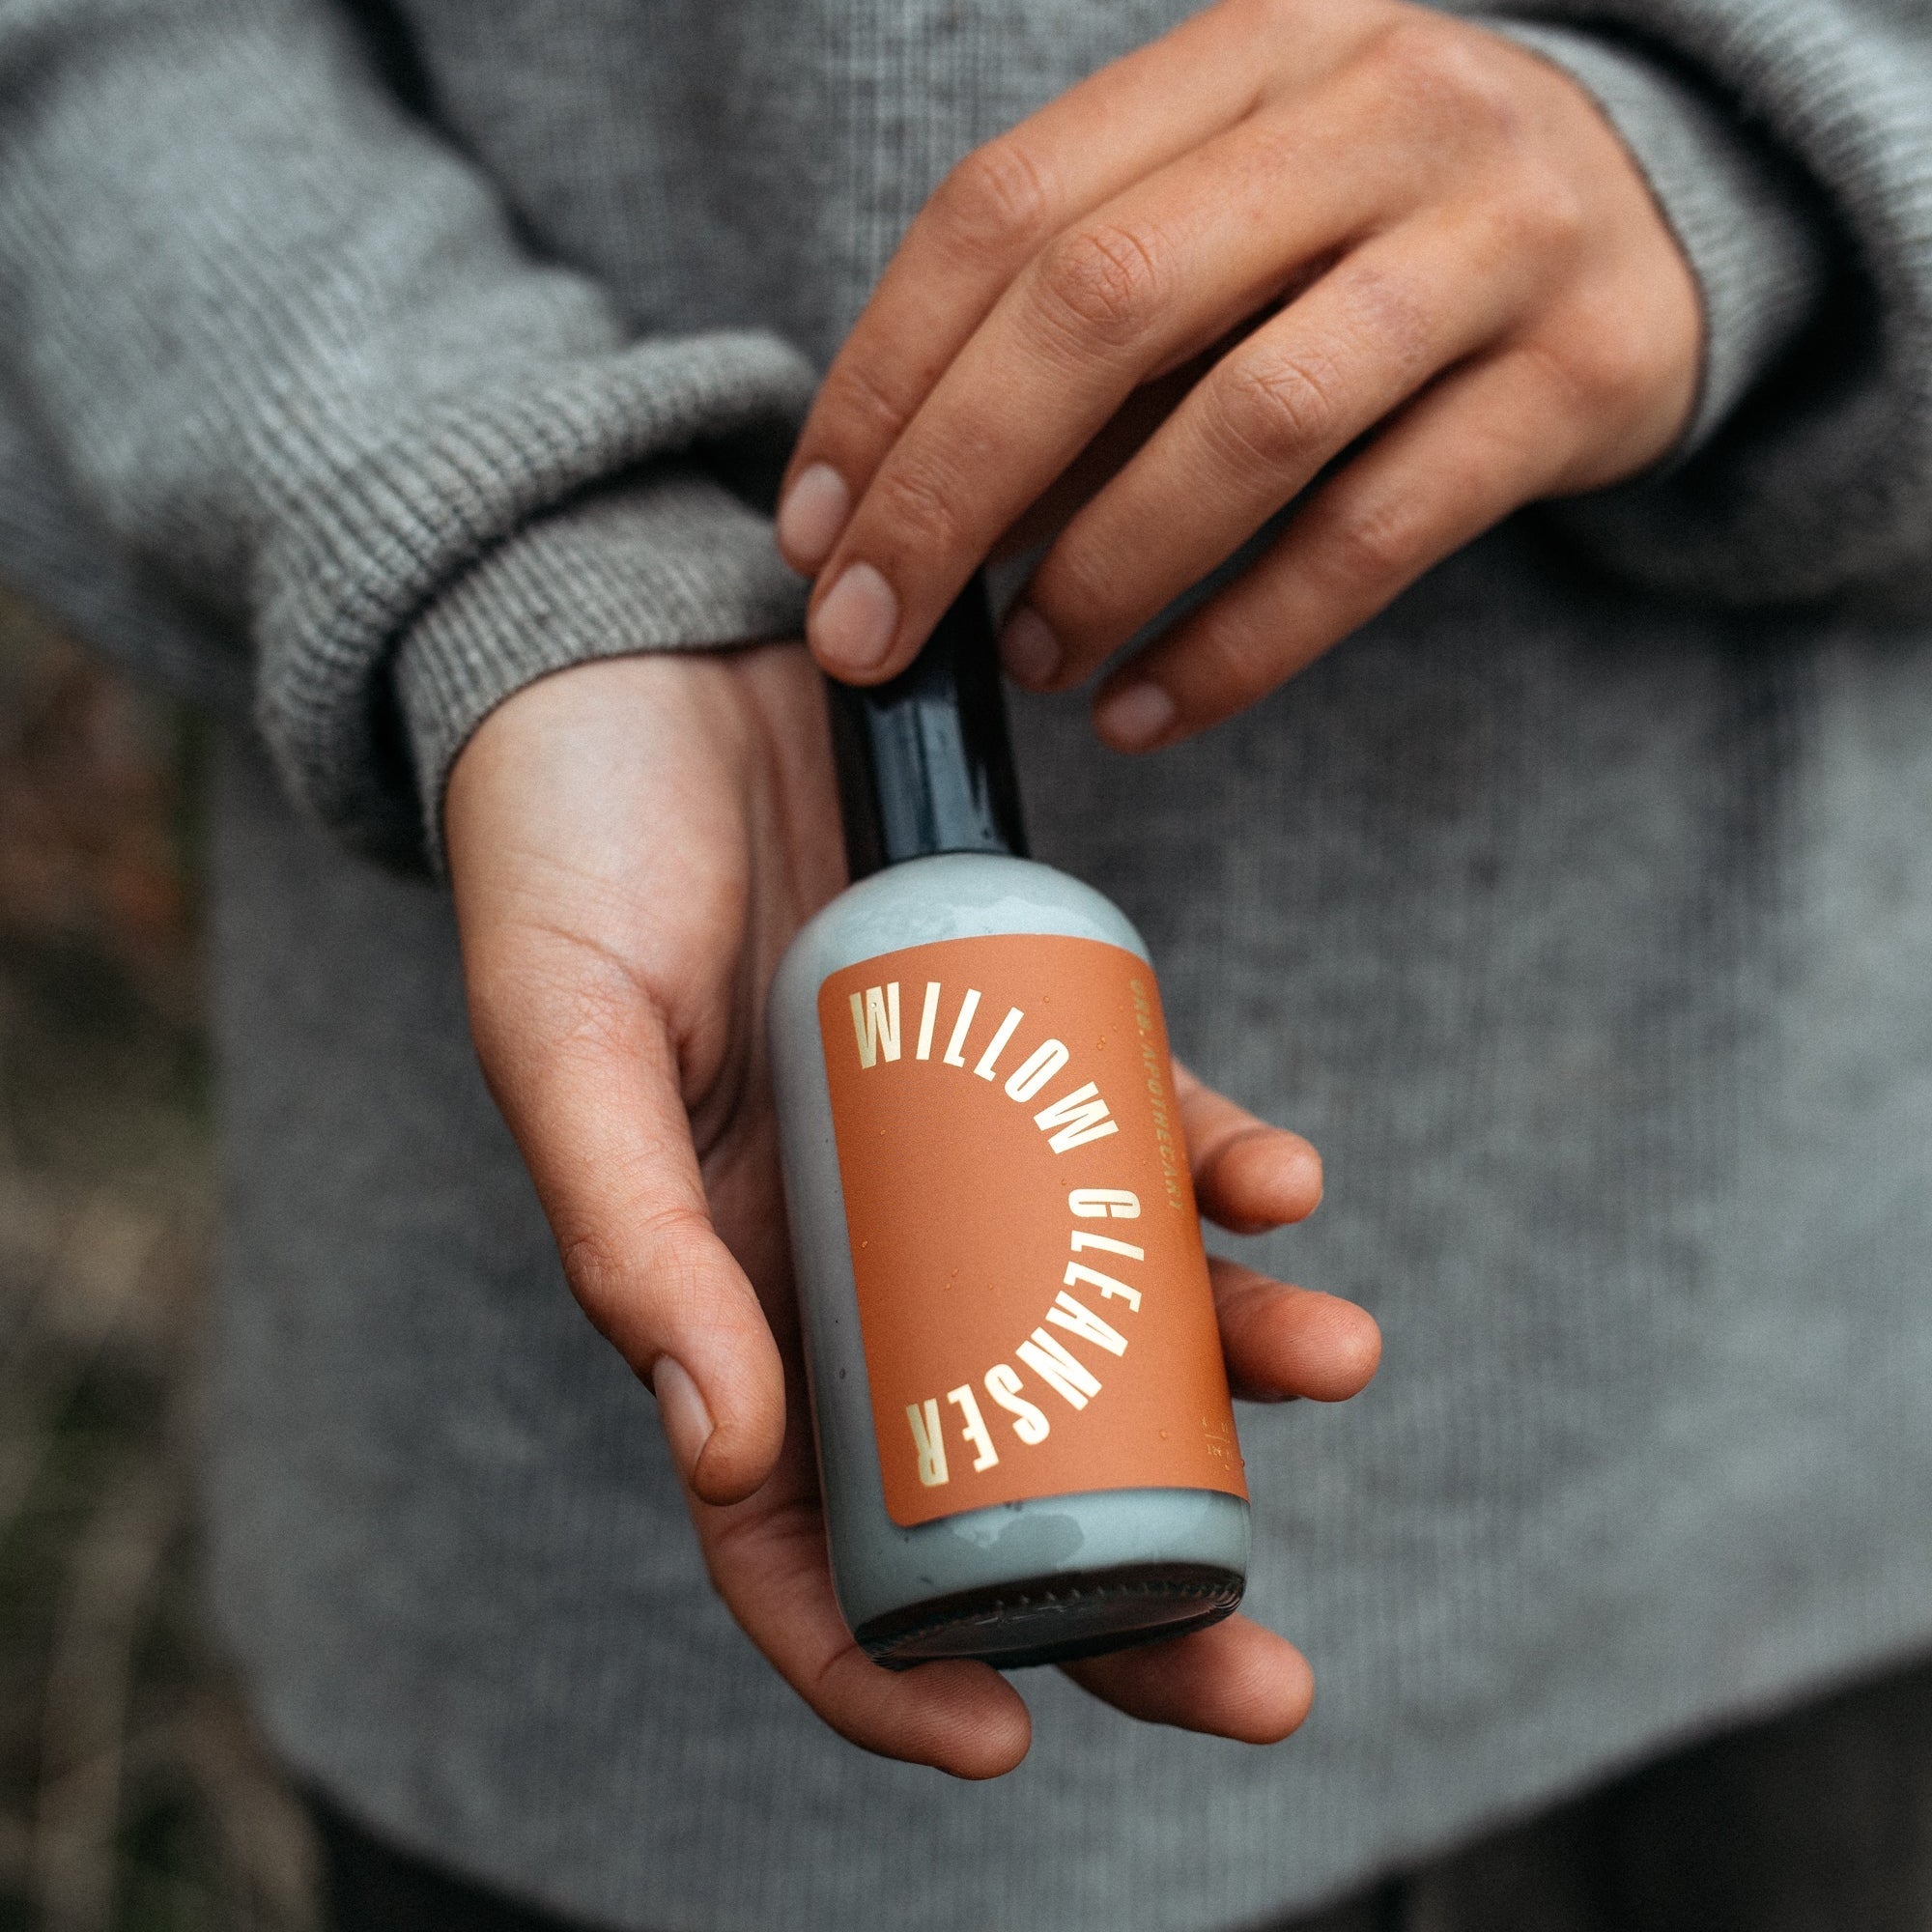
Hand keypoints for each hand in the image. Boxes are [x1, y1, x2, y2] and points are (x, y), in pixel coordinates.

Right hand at [445, 645, 1379, 1776]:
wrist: (657, 665)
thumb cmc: (573, 857)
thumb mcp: (568, 1043)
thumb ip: (631, 1234)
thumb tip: (722, 1444)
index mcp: (724, 1295)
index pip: (795, 1539)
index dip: (883, 1667)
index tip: (1000, 1741)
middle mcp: (855, 1255)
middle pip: (1000, 1473)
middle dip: (1136, 1594)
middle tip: (1267, 1678)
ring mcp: (955, 1154)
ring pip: (1106, 1315)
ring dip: (1232, 1364)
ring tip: (1332, 1355)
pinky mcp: (1030, 1036)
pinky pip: (1142, 1143)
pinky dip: (1220, 1173)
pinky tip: (1276, 1176)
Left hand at [777, 0, 1700, 747]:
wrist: (1659, 214)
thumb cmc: (1378, 234)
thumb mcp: (1232, 215)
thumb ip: (1089, 319)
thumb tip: (903, 506)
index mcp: (1247, 53)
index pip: (1007, 209)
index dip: (885, 382)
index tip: (815, 530)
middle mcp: (1373, 111)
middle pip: (1103, 305)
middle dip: (953, 490)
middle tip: (875, 633)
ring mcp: (1493, 236)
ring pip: (1250, 421)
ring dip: (1103, 569)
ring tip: (1030, 663)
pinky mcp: (1580, 375)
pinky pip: (1375, 537)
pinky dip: (1242, 644)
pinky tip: (1151, 711)